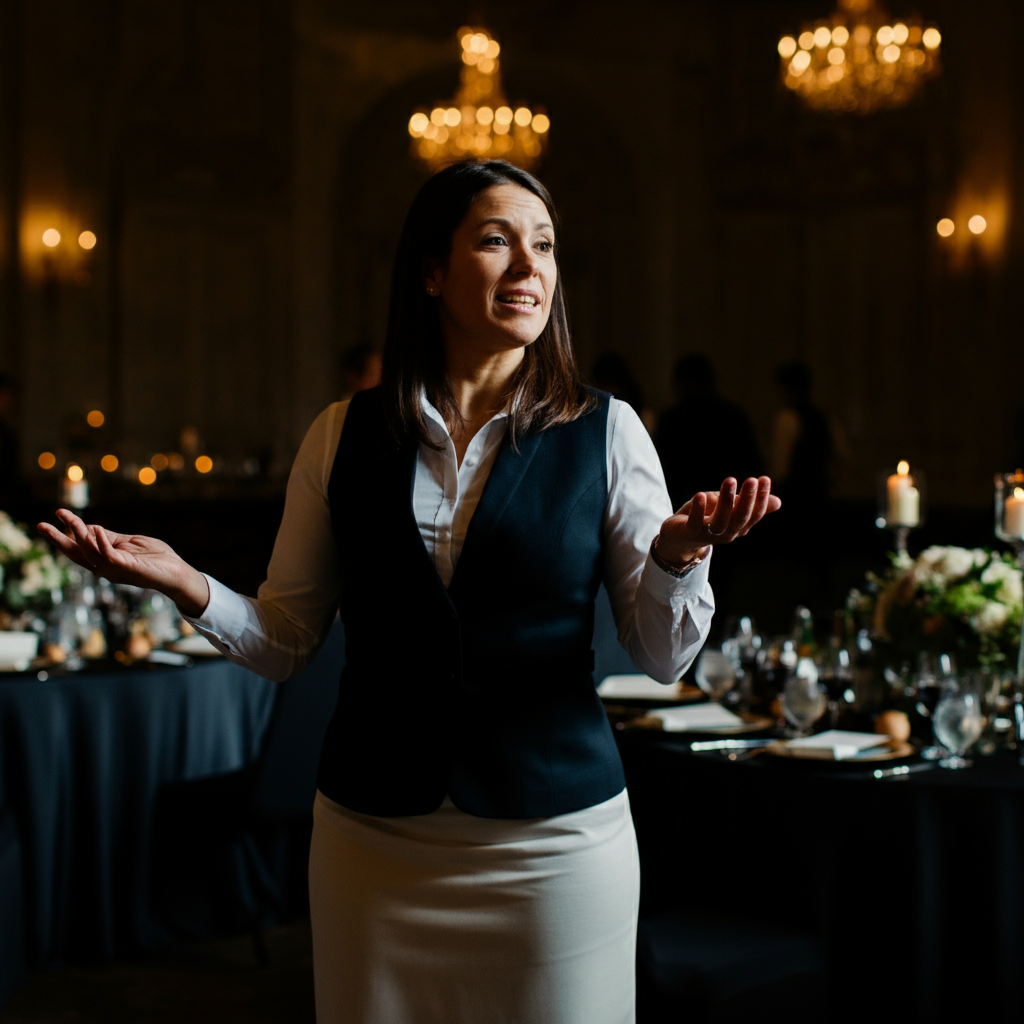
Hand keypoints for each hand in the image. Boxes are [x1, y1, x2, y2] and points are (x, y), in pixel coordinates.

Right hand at [38, 509, 210, 616]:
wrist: (177, 573)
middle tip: (40, 525)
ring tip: (71, 520)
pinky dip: (101, 542)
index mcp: (105, 560)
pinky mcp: (127, 568)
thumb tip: (90, 528)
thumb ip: (111, 537)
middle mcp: (105, 567)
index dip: (65, 533)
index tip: (55, 515)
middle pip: (76, 553)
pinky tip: (96, 529)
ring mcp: (115, 569)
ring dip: (79, 535)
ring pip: (89, 553)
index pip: (79, 547)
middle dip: (57, 539)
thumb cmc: (156, 558)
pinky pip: (109, 555)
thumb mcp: (130, 543)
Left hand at [655, 476, 780, 566]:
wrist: (679, 537)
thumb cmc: (707, 519)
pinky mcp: (690, 532)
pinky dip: (699, 509)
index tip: (764, 479)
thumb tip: (779, 502)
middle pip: (740, 517)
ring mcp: (708, 535)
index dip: (761, 498)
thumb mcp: (730, 508)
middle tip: (751, 480)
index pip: (754, 514)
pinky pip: (696, 523)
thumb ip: (748, 504)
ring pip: (720, 521)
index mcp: (739, 526)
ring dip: (726, 501)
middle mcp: (727, 533)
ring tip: (730, 480)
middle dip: (747, 499)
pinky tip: (701, 494)